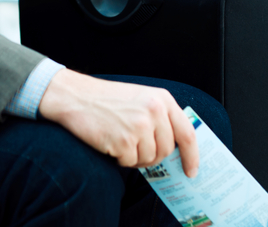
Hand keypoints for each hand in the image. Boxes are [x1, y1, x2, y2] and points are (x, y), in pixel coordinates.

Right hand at [38, 69, 199, 177]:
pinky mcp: (124, 141)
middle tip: (135, 146)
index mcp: (162, 99)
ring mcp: (140, 126)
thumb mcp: (141, 98)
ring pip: (149, 159)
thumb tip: (174, 148)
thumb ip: (160, 117)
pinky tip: (110, 141)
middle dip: (153, 155)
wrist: (76, 96)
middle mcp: (154, 111)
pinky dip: (120, 158)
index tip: (191, 171)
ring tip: (120, 139)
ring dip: (134, 156)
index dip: (191, 155)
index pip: (187, 133)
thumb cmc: (107, 99)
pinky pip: (130, 162)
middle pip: (166, 150)